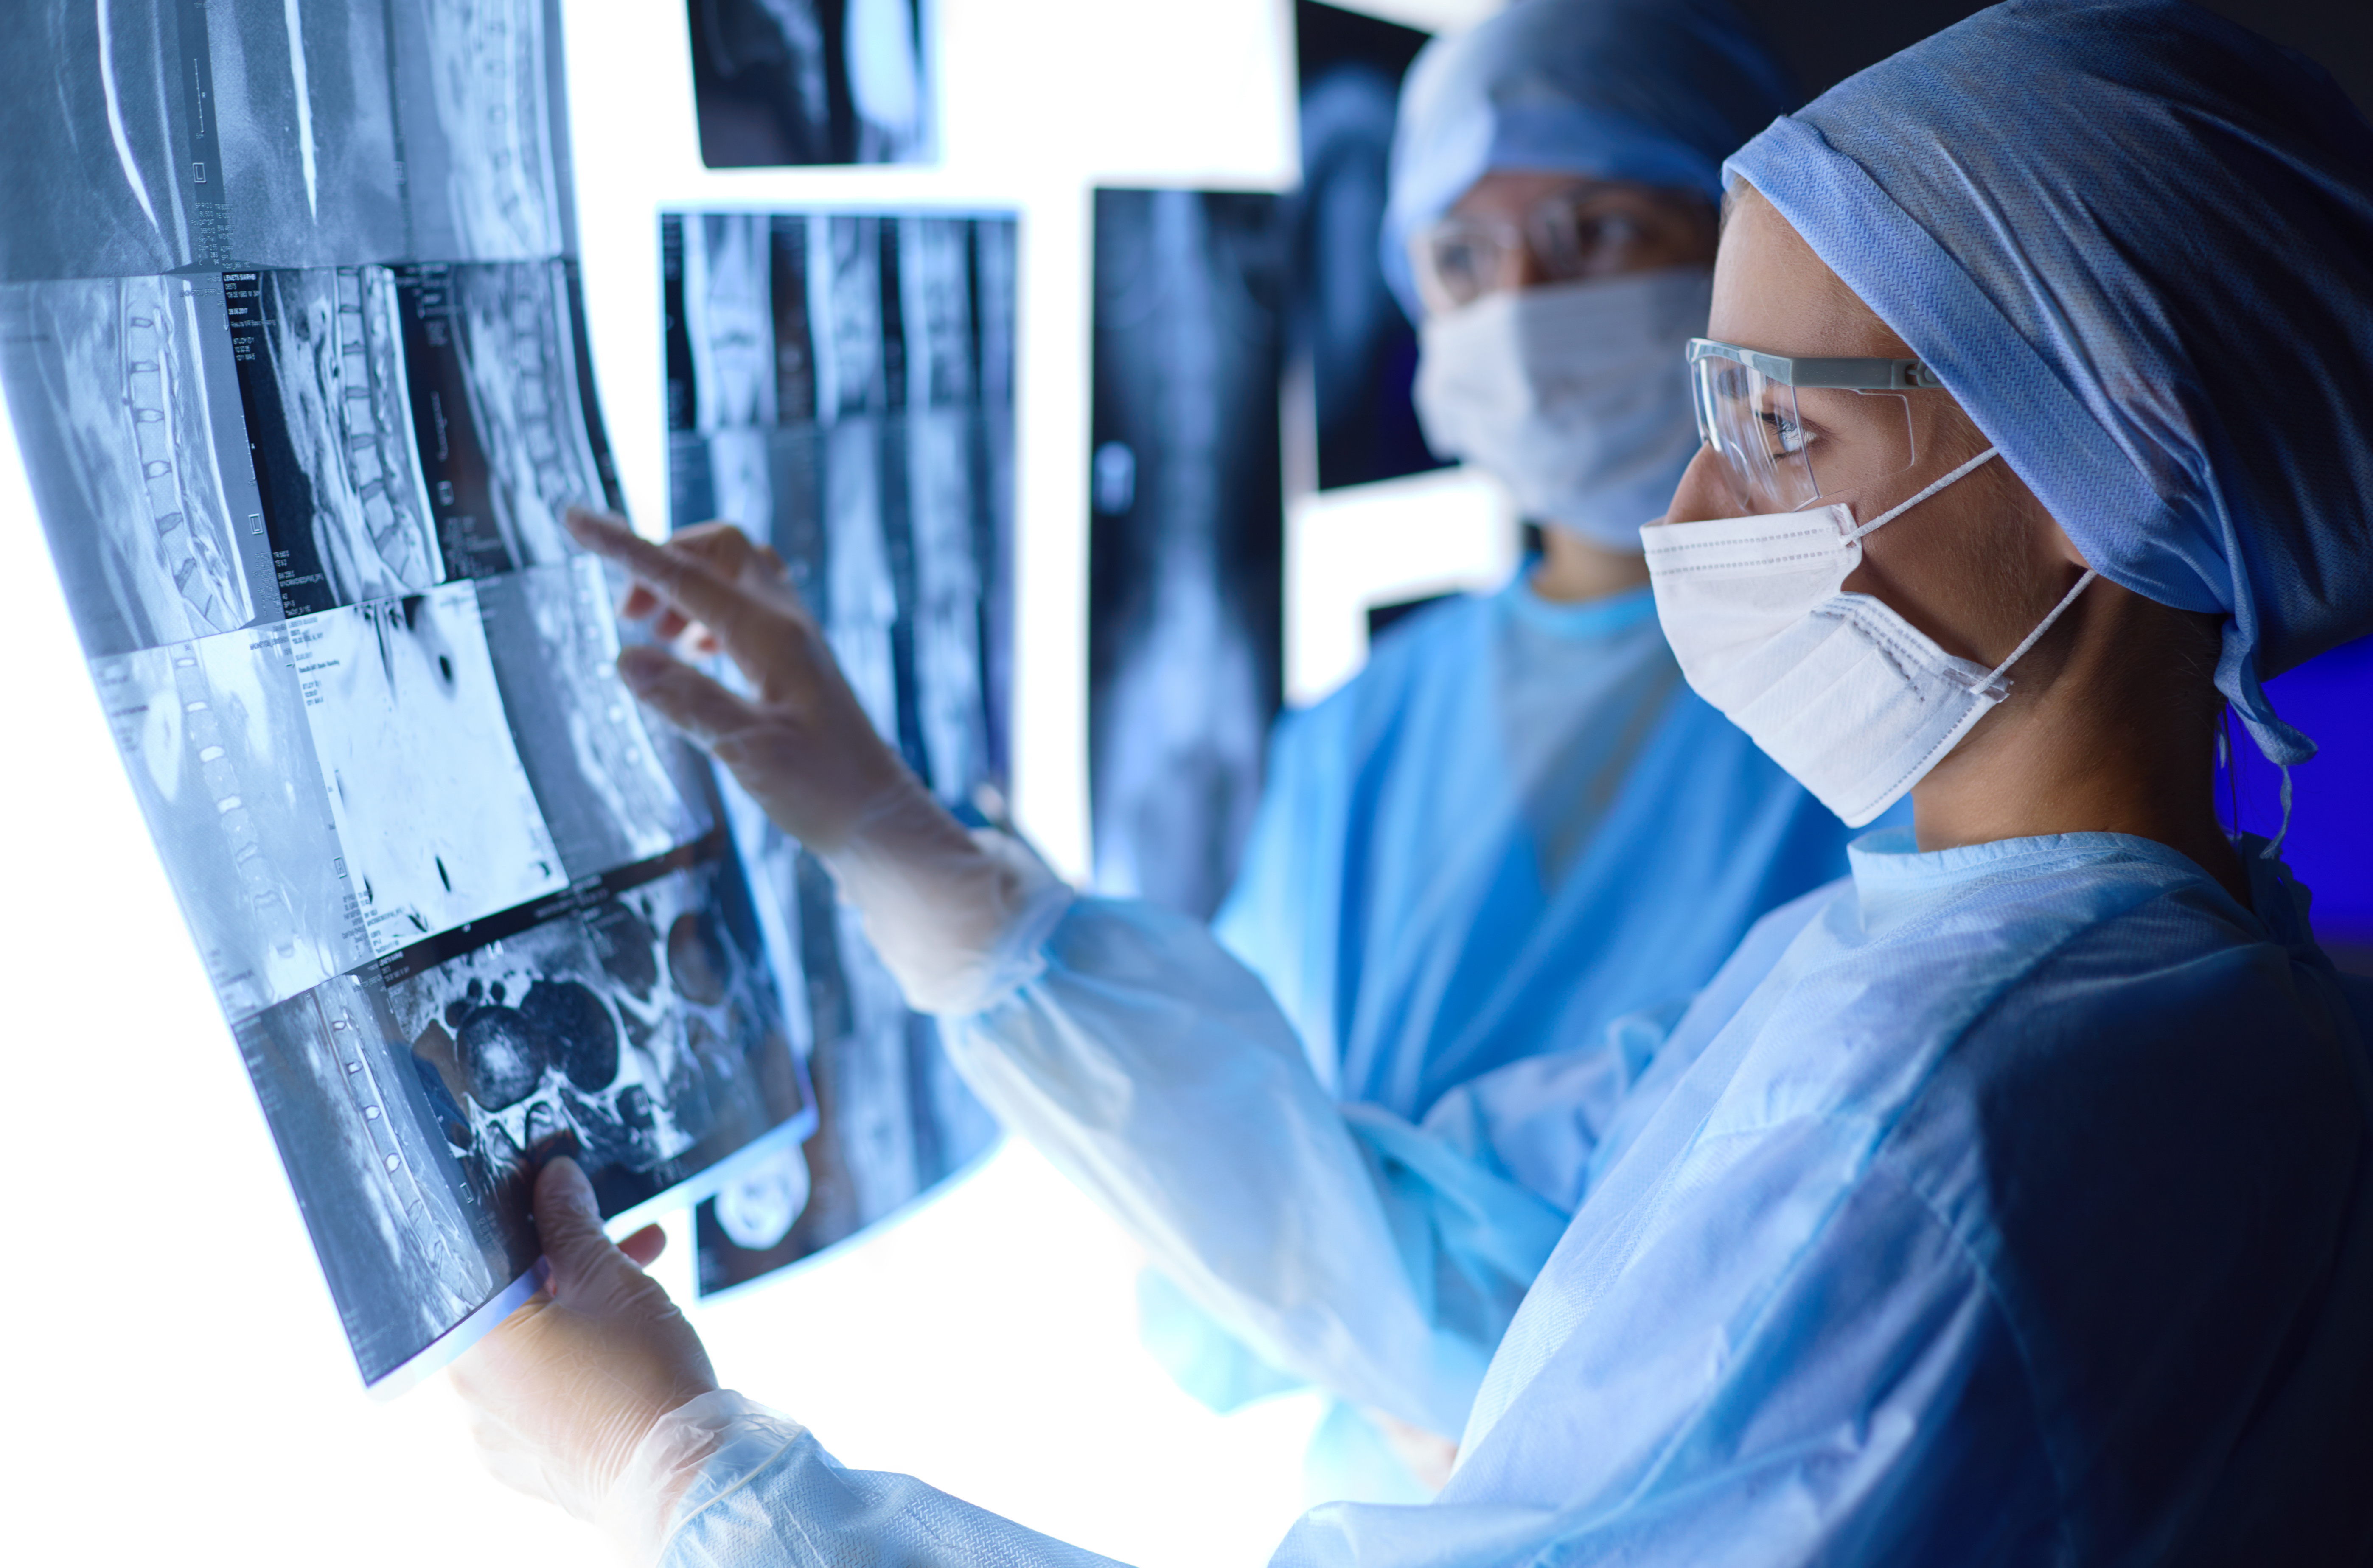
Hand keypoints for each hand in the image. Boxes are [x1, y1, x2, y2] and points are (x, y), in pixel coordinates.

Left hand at [452, 1158, 717, 1530]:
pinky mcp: (523, 1458)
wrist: (681, 1475)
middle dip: (566, 1259)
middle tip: (619, 1234)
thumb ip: (572, 1223)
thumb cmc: (641, 1374)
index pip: (479, 1256)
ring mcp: (492, 1431)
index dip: (523, 1216)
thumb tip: (555, 1180)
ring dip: (579, 1303)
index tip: (561, 1195)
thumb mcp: (611, 1278)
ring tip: (644, 1273)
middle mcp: (467, 1392)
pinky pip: (534, 1389)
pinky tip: (622, 1337)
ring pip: (526, 1345)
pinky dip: (570, 1355)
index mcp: (474, 1340)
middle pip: (507, 1302)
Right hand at [567, 507, 1056, 1012]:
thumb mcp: (749, 752)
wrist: (879, 821)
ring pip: (733, 576)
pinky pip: (745, 610)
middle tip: (626, 614)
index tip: (575, 519)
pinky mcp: (795, 666)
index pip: (685, 574)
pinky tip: (691, 653)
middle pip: (718, 550)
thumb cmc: (825, 792)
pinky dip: (706, 615)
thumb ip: (688, 702)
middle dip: (662, 560)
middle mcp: (786, 626)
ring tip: (651, 635)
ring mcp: (794, 643)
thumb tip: (626, 659)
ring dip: (683, 589)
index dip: (624, 545)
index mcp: (772, 637)